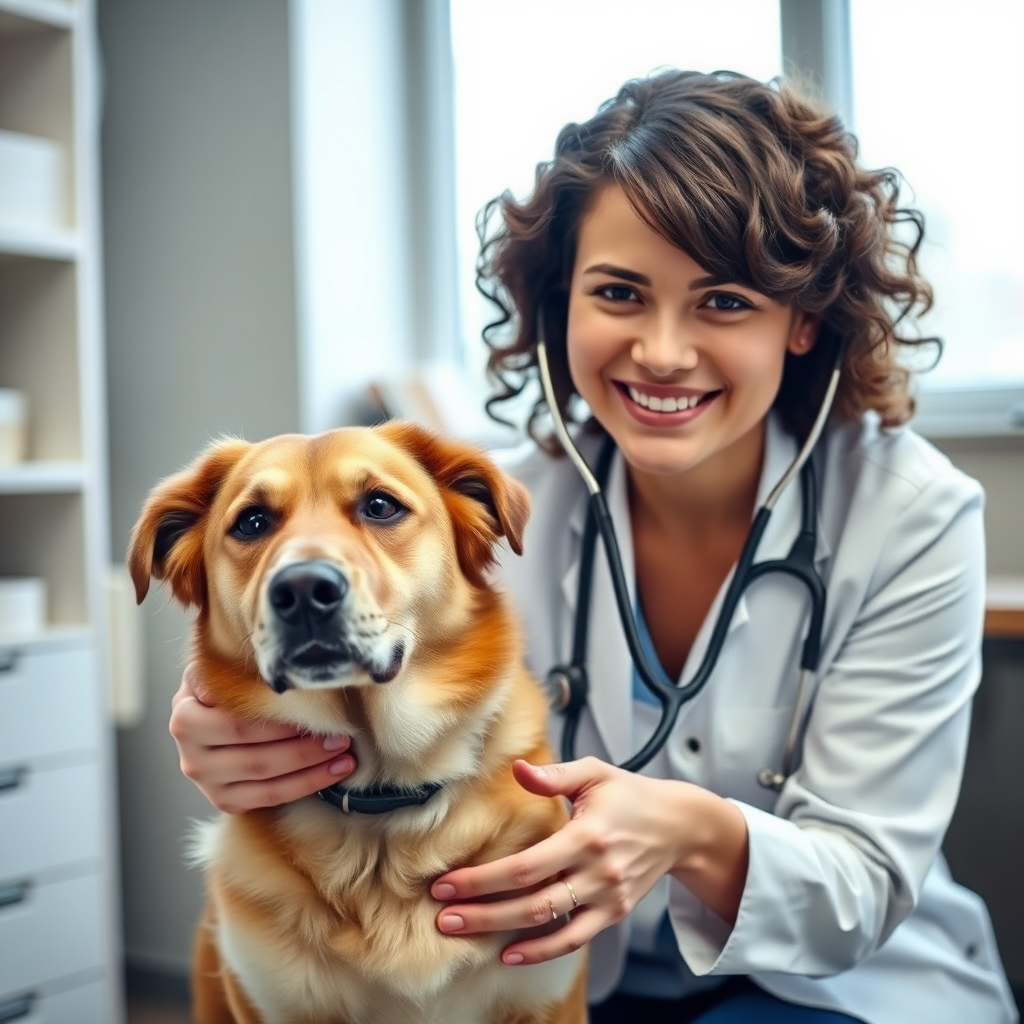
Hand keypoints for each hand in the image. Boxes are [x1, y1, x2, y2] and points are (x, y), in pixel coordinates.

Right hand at [168, 662, 355, 812]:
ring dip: (311, 771)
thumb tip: (268, 666)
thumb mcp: (220, 667)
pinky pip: (269, 799)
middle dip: (304, 749)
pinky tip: (333, 772)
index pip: (238, 725)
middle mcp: (191, 757)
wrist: (208, 711)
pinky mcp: (224, 801)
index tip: (316, 713)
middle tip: (341, 735)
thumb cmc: (223, 684)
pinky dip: (305, 786)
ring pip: (265, 782)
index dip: (279, 723)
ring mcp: (206, 784)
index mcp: (185, 719)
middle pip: (255, 758)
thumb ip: (234, 666)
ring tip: (344, 756)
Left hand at [431, 756, 728, 965]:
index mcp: (587, 835)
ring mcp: (607, 898)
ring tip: (461, 934)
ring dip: (502, 933)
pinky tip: (510, 953)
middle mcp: (597, 872)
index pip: (526, 866)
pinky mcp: (614, 914)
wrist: (678, 826)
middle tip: (442, 916)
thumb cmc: (631, 795)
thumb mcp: (594, 773)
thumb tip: (518, 770)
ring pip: (549, 925)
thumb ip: (554, 775)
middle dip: (482, 912)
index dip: (483, 878)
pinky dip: (542, 951)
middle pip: (531, 903)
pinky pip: (574, 939)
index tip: (447, 882)